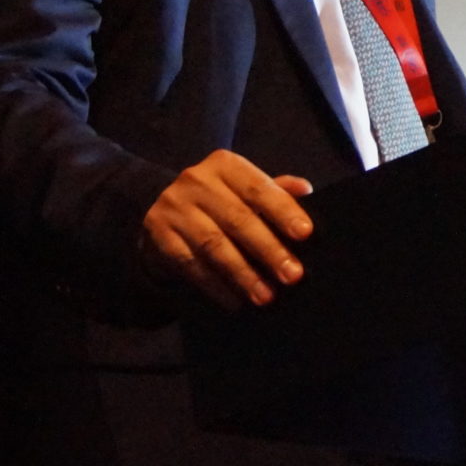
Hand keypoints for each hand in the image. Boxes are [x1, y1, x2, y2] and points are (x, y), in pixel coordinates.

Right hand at [137, 149, 314, 310]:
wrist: (164, 207)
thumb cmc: (218, 198)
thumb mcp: (243, 186)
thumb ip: (274, 189)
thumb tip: (305, 189)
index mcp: (224, 164)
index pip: (259, 188)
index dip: (283, 211)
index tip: (306, 234)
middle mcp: (196, 181)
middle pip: (238, 219)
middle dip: (268, 250)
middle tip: (292, 275)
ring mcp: (174, 208)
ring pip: (214, 245)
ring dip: (243, 274)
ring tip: (265, 296)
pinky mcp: (160, 235)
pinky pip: (191, 265)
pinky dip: (215, 286)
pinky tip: (235, 301)